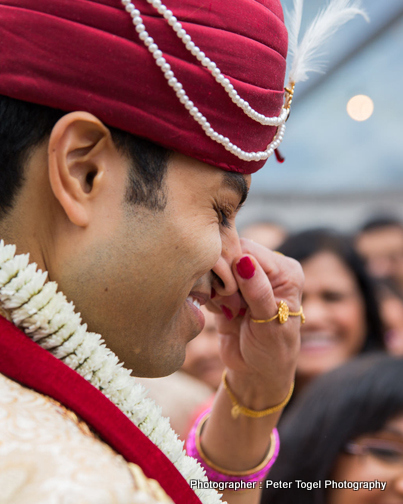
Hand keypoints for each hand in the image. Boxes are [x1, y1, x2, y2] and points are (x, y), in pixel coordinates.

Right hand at [209, 238, 303, 406]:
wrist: (256, 372)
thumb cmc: (272, 350)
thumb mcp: (269, 323)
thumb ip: (258, 291)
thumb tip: (245, 261)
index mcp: (285, 270)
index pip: (249, 250)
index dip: (233, 266)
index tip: (231, 293)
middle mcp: (266, 269)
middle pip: (230, 253)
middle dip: (224, 279)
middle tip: (233, 306)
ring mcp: (245, 279)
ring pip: (216, 267)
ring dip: (217, 290)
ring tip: (231, 312)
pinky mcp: (228, 289)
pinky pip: (209, 282)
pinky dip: (210, 297)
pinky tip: (223, 313)